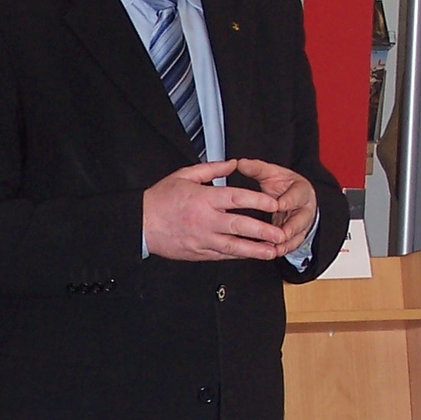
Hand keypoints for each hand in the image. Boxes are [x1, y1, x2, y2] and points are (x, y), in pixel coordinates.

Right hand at [143, 159, 288, 261]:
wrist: (139, 225)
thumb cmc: (159, 199)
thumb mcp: (183, 175)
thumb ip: (211, 169)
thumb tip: (233, 164)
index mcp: (204, 199)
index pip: (237, 199)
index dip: (258, 202)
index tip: (274, 204)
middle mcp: (205, 220)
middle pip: (240, 227)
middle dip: (263, 232)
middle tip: (280, 234)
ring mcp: (201, 239)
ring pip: (233, 246)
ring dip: (255, 250)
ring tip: (271, 252)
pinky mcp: (197, 253)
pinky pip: (221, 255)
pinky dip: (237, 255)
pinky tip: (249, 255)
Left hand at [235, 159, 317, 257]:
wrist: (294, 195)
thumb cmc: (283, 184)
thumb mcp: (272, 174)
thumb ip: (258, 169)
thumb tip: (241, 163)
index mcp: (301, 190)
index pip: (297, 196)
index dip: (288, 201)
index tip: (278, 205)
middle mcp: (304, 208)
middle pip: (301, 220)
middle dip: (290, 228)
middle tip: (279, 235)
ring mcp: (301, 223)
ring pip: (297, 235)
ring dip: (286, 243)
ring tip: (274, 249)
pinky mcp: (296, 235)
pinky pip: (292, 244)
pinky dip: (282, 250)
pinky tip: (271, 254)